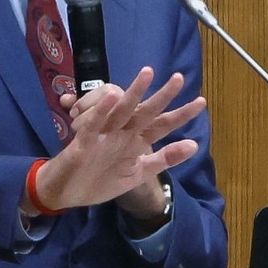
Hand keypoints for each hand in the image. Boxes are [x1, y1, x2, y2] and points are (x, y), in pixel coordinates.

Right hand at [23, 66, 204, 213]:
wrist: (66, 192)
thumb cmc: (100, 179)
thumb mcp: (138, 172)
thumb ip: (164, 159)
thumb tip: (195, 144)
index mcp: (136, 139)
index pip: (163, 124)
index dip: (181, 114)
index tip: (201, 102)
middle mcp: (123, 132)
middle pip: (145, 111)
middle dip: (162, 96)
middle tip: (179, 78)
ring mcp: (104, 134)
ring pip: (121, 110)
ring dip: (133, 92)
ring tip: (147, 74)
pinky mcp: (84, 140)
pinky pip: (93, 124)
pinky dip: (102, 110)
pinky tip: (113, 97)